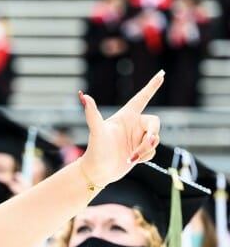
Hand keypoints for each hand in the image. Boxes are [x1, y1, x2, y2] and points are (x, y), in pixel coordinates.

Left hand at [79, 70, 161, 187]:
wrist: (97, 172)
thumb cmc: (95, 151)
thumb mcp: (96, 132)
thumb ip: (92, 114)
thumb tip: (83, 95)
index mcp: (125, 116)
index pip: (142, 98)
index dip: (152, 86)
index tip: (161, 74)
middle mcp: (133, 125)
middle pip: (155, 123)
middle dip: (152, 135)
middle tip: (148, 142)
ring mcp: (137, 138)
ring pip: (155, 139)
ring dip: (145, 149)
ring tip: (131, 157)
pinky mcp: (140, 150)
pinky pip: (153, 151)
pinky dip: (145, 156)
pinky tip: (131, 160)